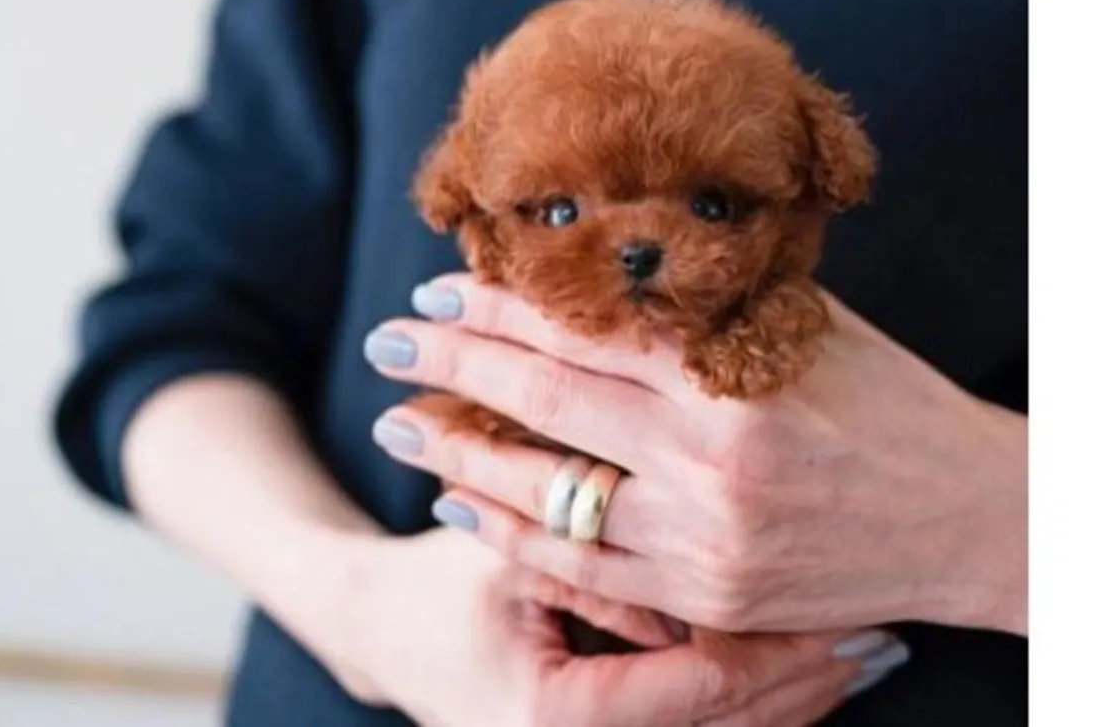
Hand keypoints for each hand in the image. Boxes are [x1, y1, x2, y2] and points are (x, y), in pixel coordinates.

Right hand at [312, 528, 895, 726]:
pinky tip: (807, 668)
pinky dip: (760, 699)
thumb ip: (595, 563)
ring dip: (798, 695)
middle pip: (730, 726)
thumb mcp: (509, 555)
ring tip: (864, 649)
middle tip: (879, 632)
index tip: (839, 612)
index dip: (774, 650)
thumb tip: (699, 564)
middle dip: (808, 681)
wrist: (385, 630)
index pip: (699, 689)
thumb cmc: (441, 581)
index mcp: (555, 716)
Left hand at [363, 276, 1027, 635]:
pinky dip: (514, 533)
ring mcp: (702, 533)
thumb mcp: (806, 328)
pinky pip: (585, 566)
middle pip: (546, 398)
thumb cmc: (891, 403)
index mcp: (731, 371)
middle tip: (385, 343)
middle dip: (452, 365)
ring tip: (397, 427)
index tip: (440, 290)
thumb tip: (615, 270)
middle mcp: (709, 453)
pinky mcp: (705, 595)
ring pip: (549, 489)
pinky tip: (462, 505)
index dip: (501, 306)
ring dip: (461, 453)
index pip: (585, 327)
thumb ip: (708, 305)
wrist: (970, 517)